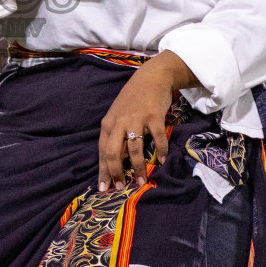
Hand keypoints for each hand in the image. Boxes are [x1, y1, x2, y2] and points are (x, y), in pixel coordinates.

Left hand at [97, 50, 192, 192]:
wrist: (151, 77)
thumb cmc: (133, 100)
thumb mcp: (119, 117)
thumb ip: (117, 136)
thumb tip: (119, 161)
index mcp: (108, 124)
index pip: (102, 151)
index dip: (103, 171)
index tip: (103, 188)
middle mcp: (119, 122)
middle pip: (113, 152)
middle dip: (116, 172)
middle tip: (121, 187)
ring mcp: (136, 119)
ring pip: (135, 149)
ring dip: (138, 167)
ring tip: (141, 181)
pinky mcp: (153, 116)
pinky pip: (157, 138)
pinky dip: (160, 151)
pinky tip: (163, 160)